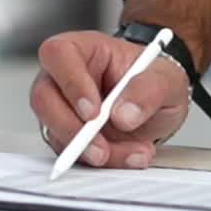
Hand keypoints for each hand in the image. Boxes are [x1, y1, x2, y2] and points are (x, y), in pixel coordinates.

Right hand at [30, 30, 189, 169]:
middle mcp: (66, 77)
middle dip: (71, 130)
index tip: (93, 112)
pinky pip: (73, 155)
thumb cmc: (154, 79)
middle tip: (102, 148)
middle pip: (44, 98)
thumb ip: (149, 90)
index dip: (71, 82)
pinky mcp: (68, 137)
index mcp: (86, 49)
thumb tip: (123, 114)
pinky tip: (129, 156)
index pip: (59, 54)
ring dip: (92, 152)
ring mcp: (64, 108)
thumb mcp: (166, 78)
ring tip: (133, 152)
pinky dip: (102, 162)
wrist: (159, 104)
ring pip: (56, 133)